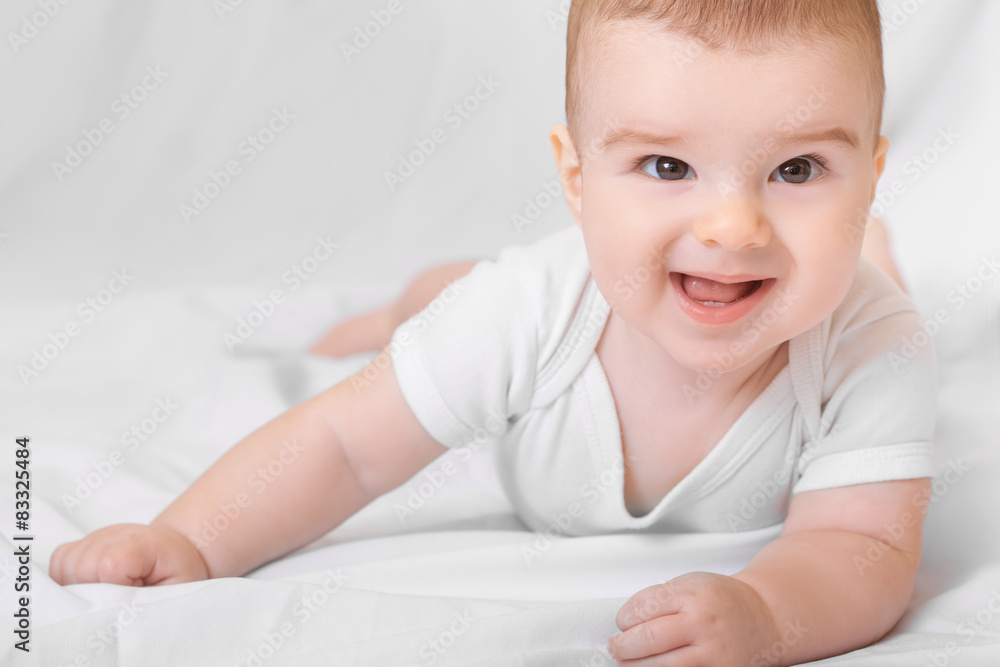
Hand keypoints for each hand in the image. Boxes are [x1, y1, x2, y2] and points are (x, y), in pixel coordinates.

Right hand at [50, 523, 209, 585]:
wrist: (176, 549)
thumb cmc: (177, 571)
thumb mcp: (177, 588)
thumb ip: (148, 599)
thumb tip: (115, 612)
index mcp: (142, 544)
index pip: (109, 566)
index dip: (117, 590)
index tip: (135, 592)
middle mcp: (114, 534)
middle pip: (82, 570)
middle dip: (98, 592)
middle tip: (124, 591)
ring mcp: (96, 537)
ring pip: (66, 568)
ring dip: (81, 586)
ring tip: (109, 588)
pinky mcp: (83, 544)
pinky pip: (59, 563)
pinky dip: (68, 578)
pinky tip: (92, 583)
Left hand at [608, 572, 781, 665]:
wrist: (764, 619)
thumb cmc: (724, 600)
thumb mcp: (691, 583)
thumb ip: (660, 598)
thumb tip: (628, 620)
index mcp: (692, 594)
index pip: (643, 608)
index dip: (624, 618)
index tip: (622, 622)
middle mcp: (702, 624)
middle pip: (648, 639)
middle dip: (623, 646)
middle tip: (616, 646)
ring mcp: (712, 653)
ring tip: (626, 662)